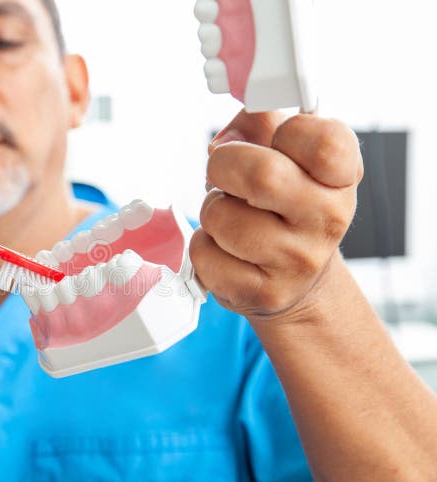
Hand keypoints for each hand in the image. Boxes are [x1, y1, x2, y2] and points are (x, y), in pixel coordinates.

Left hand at [189, 110, 363, 320]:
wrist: (296, 281)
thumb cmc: (282, 206)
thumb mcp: (285, 157)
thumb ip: (257, 126)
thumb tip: (223, 142)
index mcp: (340, 178)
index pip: (324, 141)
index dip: (286, 132)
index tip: (277, 144)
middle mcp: (328, 219)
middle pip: (260, 173)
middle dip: (223, 166)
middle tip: (225, 177)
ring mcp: (297, 261)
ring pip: (220, 216)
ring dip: (211, 211)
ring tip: (231, 219)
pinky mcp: (263, 292)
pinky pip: (204, 254)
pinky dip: (202, 247)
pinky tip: (226, 251)